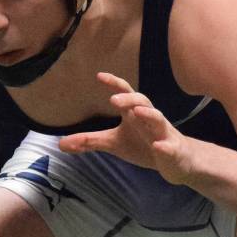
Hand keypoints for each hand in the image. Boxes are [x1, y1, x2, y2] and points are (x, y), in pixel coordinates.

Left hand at [58, 72, 194, 184]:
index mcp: (135, 114)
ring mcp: (163, 134)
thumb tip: (60, 144)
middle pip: (142, 102)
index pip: (125, 94)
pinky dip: (164, 146)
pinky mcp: (172, 151)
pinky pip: (170, 147)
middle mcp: (150, 119)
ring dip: (149, 115)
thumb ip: (89, 141)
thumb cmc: (143, 145)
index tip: (99, 75)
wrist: (176, 161)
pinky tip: (158, 146)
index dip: (114, 83)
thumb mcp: (114, 143)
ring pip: (159, 120)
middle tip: (113, 100)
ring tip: (137, 112)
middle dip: (129, 99)